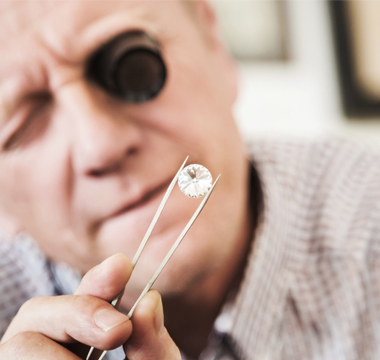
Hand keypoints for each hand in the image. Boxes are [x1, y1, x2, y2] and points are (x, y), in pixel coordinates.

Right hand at [0, 254, 180, 358]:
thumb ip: (153, 345)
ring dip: (55, 359)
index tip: (123, 264)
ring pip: (19, 345)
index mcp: (83, 342)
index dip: (97, 282)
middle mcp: (50, 348)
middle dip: (78, 312)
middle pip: (37, 313)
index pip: (81, 301)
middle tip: (118, 329)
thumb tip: (149, 302)